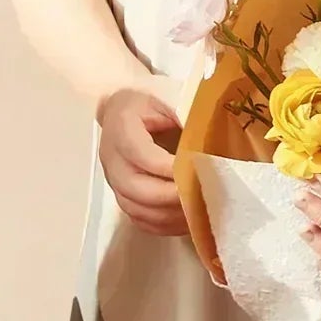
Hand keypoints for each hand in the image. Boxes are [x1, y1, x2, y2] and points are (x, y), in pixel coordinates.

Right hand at [94, 83, 187, 237]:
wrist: (126, 107)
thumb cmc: (153, 98)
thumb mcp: (170, 94)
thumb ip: (187, 113)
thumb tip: (209, 141)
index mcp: (121, 126)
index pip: (140, 154)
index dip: (169, 167)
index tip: (197, 170)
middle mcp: (111, 157)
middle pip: (134, 188)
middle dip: (170, 196)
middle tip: (201, 195)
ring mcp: (114, 180)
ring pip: (136, 208)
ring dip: (169, 215)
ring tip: (198, 210)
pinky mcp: (123, 195)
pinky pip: (139, 220)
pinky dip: (163, 226)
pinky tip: (186, 220)